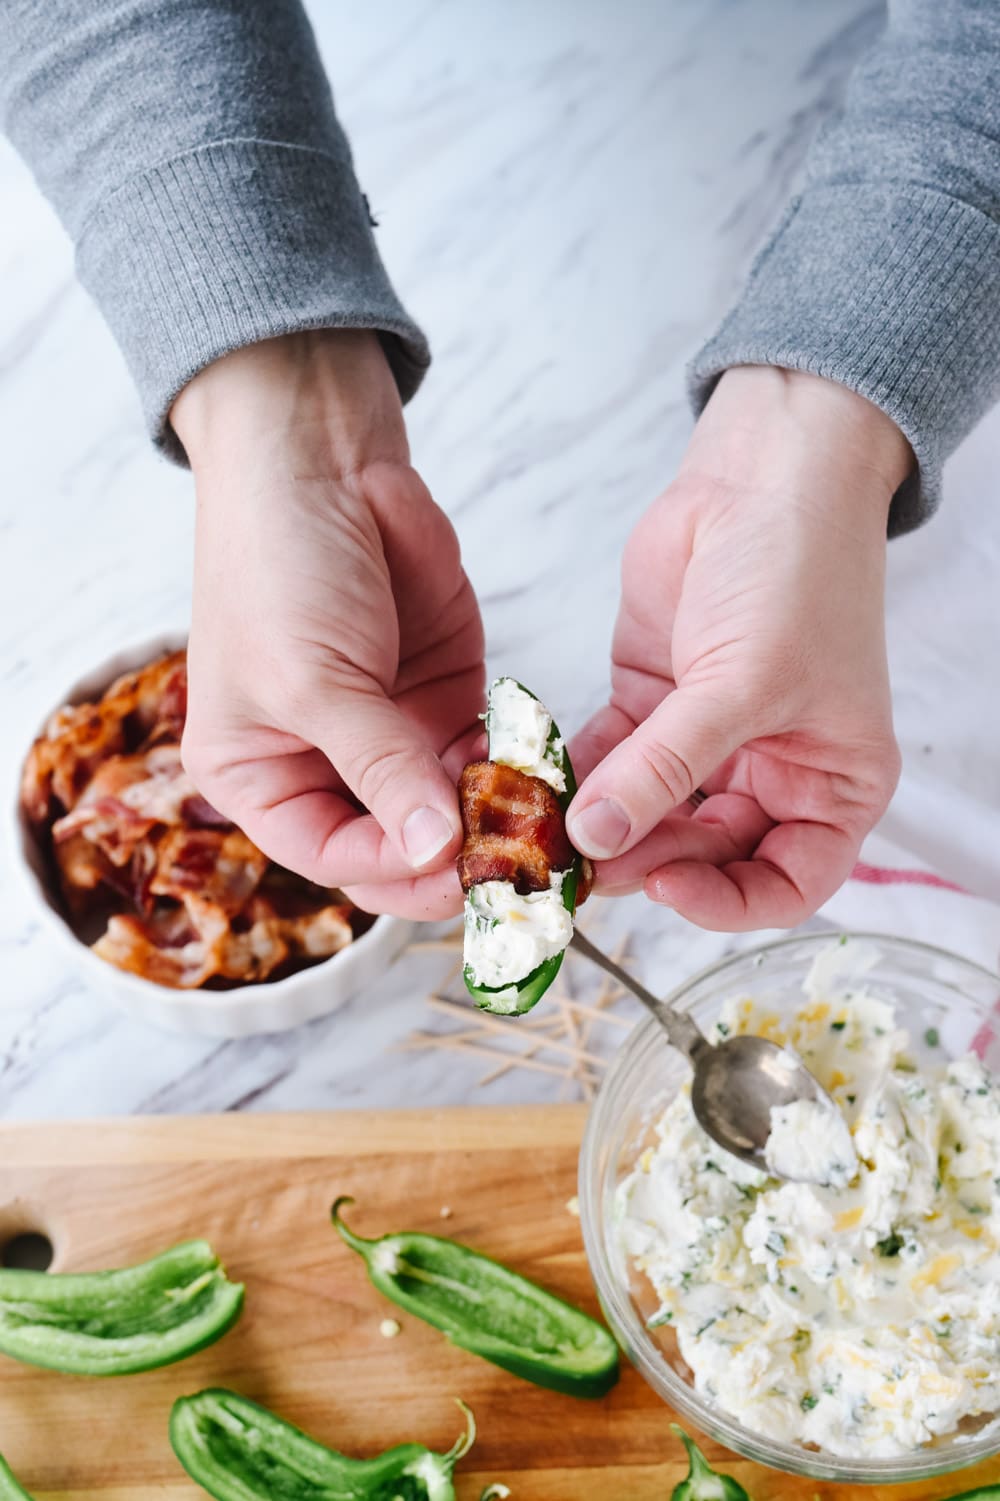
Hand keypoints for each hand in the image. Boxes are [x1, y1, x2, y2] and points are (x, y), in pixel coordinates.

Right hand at [172, 330, 481, 919]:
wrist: (322, 460)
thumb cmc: (279, 567)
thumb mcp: (315, 680)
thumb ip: (379, 766)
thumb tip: (435, 849)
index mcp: (261, 775)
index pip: (333, 856)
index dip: (394, 871)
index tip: (455, 868)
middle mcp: (325, 764)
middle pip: (396, 845)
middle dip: (451, 857)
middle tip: (513, 867)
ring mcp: (391, 732)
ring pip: (449, 808)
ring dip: (493, 820)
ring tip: (539, 827)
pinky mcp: (446, 696)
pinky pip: (486, 755)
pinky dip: (514, 771)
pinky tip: (542, 778)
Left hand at [566, 366, 912, 929]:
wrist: (763, 473)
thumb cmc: (797, 574)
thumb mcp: (743, 683)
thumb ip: (666, 767)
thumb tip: (598, 839)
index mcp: (832, 784)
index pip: (787, 883)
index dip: (728, 902)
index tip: (667, 884)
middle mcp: (772, 771)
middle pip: (705, 853)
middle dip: (646, 859)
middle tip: (580, 862)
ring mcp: (706, 740)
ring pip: (650, 813)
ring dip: (601, 826)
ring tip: (548, 833)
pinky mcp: (650, 702)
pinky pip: (609, 761)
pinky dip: (575, 777)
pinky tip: (537, 786)